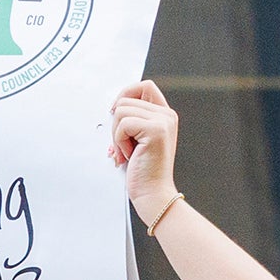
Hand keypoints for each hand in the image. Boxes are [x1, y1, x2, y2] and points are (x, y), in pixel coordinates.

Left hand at [110, 79, 180, 223]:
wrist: (152, 193)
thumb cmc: (142, 171)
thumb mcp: (135, 140)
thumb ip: (131, 122)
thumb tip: (113, 108)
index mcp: (164, 114)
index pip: (144, 86)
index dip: (124, 94)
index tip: (114, 112)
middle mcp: (166, 114)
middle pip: (125, 100)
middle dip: (115, 125)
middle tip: (123, 146)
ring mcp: (163, 121)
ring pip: (121, 111)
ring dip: (116, 135)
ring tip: (128, 151)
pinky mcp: (156, 130)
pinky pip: (123, 124)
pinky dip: (119, 142)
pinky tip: (129, 155)